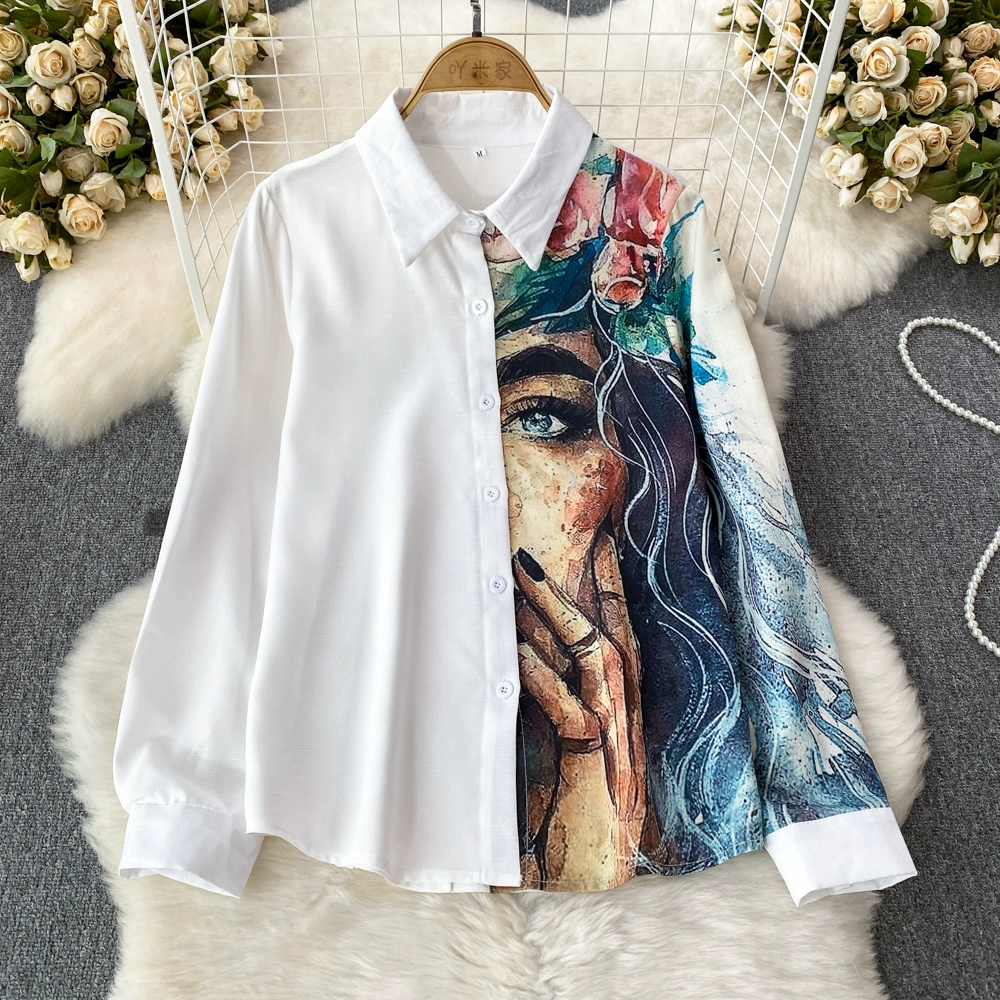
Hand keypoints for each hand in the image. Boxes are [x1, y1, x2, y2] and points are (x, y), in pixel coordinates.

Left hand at [511, 537, 645, 837]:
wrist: (593, 861)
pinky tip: (514, 655)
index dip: (595, 580)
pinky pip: (568, 709)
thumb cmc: (570, 792)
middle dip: (565, 586)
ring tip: (515, 584)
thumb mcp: (559, 728)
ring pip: (591, 656)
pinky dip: (540, 679)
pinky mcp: (592, 760)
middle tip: (524, 550)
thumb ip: (546, 687)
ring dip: (551, 618)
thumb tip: (513, 641)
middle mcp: (620, 703)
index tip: (576, 540)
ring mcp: (612, 729)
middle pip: (600, 627)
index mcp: (615, 692)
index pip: (608, 622)